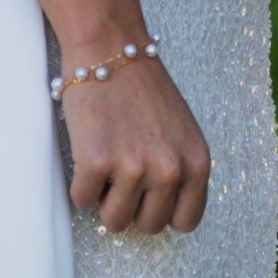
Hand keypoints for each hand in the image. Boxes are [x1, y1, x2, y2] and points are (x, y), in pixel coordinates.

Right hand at [58, 55, 212, 232]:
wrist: (110, 50)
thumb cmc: (144, 90)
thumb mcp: (182, 133)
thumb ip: (181, 172)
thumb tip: (167, 214)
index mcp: (196, 164)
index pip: (185, 221)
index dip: (163, 212)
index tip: (150, 198)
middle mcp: (169, 170)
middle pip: (148, 226)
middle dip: (132, 206)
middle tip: (123, 174)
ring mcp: (133, 169)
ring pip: (114, 221)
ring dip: (105, 198)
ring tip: (107, 162)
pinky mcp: (96, 164)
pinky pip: (83, 200)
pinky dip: (80, 183)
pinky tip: (89, 151)